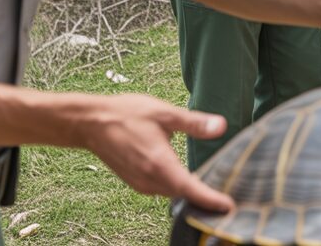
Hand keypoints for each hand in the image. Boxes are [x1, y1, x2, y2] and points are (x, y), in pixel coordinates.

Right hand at [81, 94, 233, 212]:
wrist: (91, 123)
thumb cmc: (126, 114)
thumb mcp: (164, 113)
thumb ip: (194, 123)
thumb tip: (221, 126)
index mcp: (159, 162)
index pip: (190, 188)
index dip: (210, 200)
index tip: (228, 207)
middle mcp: (149, 178)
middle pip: (183, 194)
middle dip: (205, 197)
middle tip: (228, 193)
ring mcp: (141, 183)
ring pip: (172, 193)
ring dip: (190, 192)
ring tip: (213, 185)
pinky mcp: (136, 182)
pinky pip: (161, 189)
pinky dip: (176, 187)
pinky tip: (186, 177)